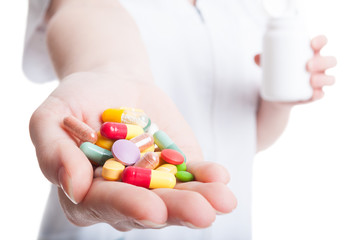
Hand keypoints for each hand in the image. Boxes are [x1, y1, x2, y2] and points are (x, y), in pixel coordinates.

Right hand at [29, 72, 236, 230]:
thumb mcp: (51, 117)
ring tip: (222, 200)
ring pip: (175, 196)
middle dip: (175, 210)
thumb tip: (73, 186)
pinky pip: (191, 175)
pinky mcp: (175, 167)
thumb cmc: (78, 101)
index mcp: (86, 193)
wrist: (112, 84)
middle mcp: (122, 196)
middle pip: (148, 208)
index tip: (152, 210)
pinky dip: (206, 177)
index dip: (128, 207)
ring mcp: (152, 183)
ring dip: (200, 199)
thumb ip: (53, 151)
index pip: (105, 204)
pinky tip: (220, 178)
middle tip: (202, 214)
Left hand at [254, 35, 336, 103]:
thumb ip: (264, 59)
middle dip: (322, 61)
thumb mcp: (271, 63)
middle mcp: (320, 66)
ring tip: (311, 79)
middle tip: (307, 65)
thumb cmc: (278, 71)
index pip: (321, 42)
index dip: (321, 40)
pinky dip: (319, 94)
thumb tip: (255, 57)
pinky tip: (315, 93)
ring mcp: (319, 80)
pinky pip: (322, 94)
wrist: (277, 93)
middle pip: (330, 61)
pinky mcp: (314, 94)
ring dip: (323, 78)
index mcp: (312, 53)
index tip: (312, 43)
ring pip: (329, 78)